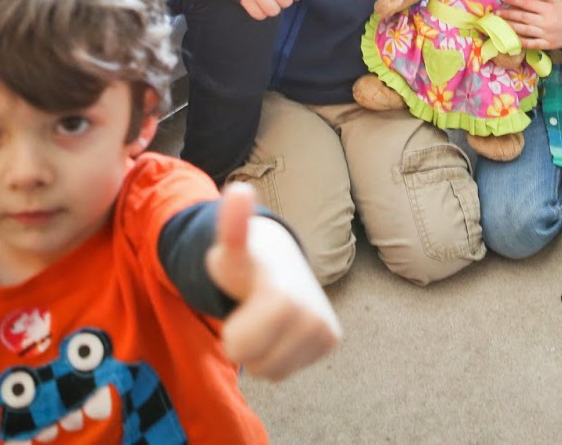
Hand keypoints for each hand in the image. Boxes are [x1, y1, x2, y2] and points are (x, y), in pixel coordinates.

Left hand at [205, 183, 341, 380]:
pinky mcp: (331, 341)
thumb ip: (231, 226)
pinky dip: (279, 355)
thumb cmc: (249, 261)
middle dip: (245, 345)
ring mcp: (326, 329)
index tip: (240, 308)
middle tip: (252, 313)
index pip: (242, 349)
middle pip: (257, 365)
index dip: (232, 335)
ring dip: (262, 352)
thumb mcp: (230, 248)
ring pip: (273, 371)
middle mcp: (313, 315)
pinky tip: (281, 328)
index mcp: (284, 297)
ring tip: (266, 319)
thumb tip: (238, 189)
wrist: (281, 262)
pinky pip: (289, 371)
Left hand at [501, 0, 561, 50]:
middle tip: (495, 13)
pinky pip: (531, 44)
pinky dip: (521, 42)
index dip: (513, 0)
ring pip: (524, 30)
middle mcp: (545, 21)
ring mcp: (545, 34)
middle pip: (522, 17)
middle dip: (508, 14)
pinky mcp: (547, 45)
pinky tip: (511, 39)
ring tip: (499, 24)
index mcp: (547, 8)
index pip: (526, 3)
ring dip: (510, 27)